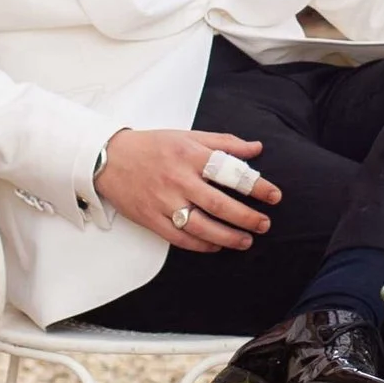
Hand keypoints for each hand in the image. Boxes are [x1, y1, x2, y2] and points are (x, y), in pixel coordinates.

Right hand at [95, 127, 275, 251]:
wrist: (109, 158)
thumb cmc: (152, 146)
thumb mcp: (188, 136)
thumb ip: (224, 142)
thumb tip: (257, 148)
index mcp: (189, 155)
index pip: (230, 172)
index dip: (256, 185)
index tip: (274, 195)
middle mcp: (177, 179)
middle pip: (218, 203)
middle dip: (246, 217)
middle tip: (264, 224)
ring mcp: (163, 201)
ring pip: (200, 226)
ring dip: (227, 236)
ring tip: (246, 241)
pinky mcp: (150, 218)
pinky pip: (179, 237)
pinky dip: (201, 245)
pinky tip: (217, 245)